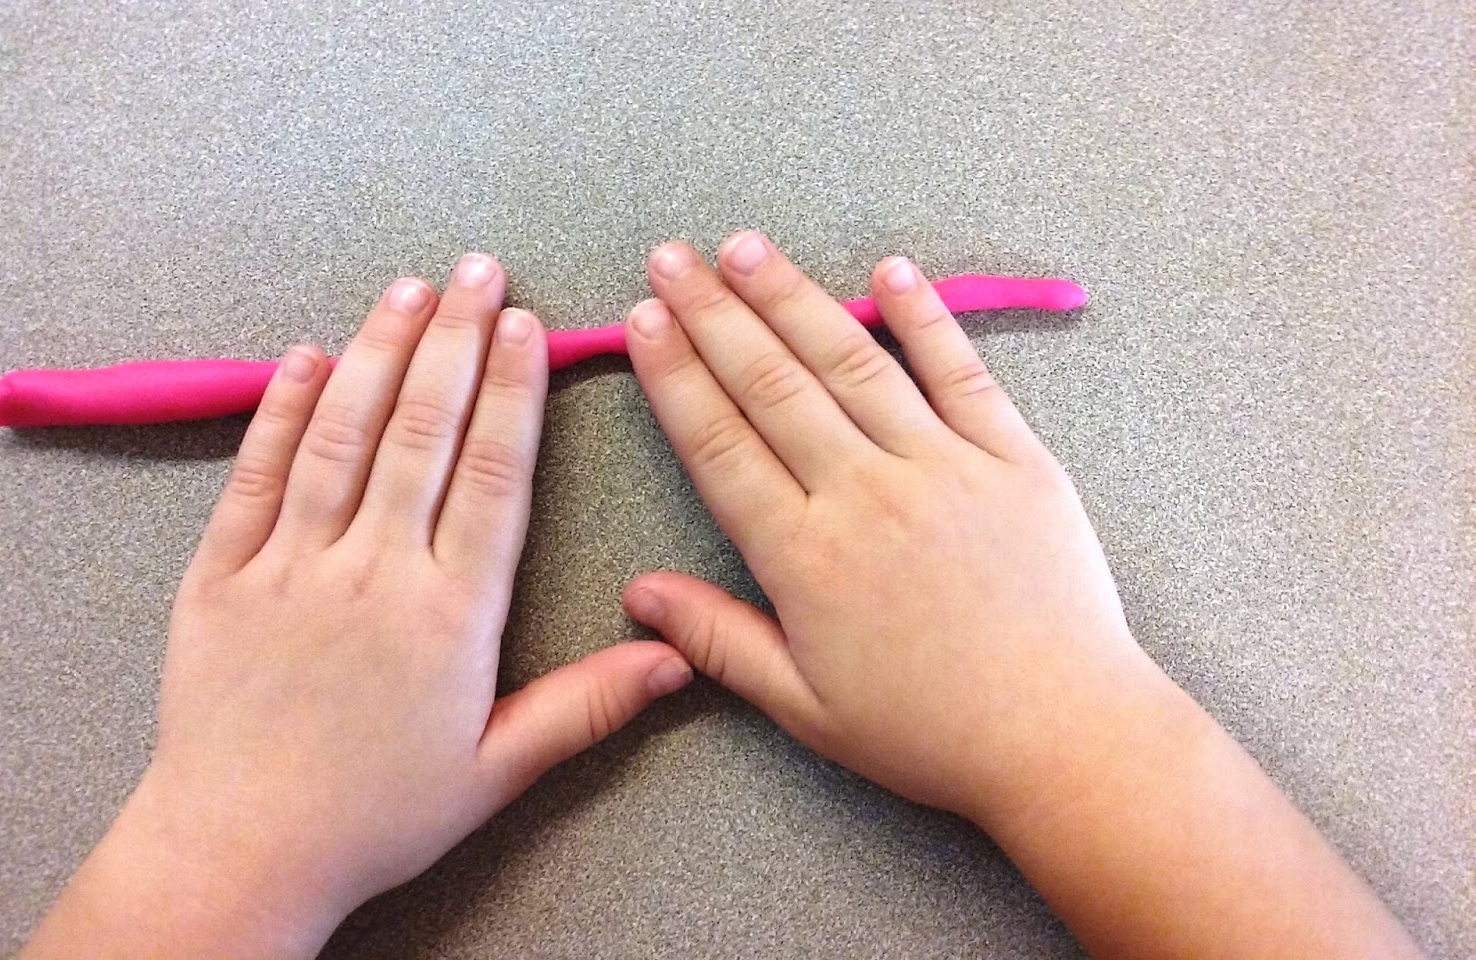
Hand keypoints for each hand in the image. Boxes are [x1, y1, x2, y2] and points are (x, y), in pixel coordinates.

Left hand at [23, 255, 690, 958]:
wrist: (241, 851)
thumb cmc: (377, 817)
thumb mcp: (497, 771)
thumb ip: (587, 705)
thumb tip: (678, 657)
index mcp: (450, 615)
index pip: (492, 476)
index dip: (512, 392)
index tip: (526, 326)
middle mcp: (373, 572)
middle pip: (422, 431)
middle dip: (454, 339)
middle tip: (477, 269)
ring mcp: (291, 566)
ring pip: (342, 435)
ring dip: (379, 352)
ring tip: (408, 286)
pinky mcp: (221, 575)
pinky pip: (255, 476)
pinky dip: (281, 410)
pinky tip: (308, 356)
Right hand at [620, 233, 1161, 824]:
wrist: (1064, 737)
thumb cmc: (930, 732)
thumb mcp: (806, 707)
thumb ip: (719, 641)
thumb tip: (637, 594)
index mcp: (806, 557)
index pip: (720, 444)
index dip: (676, 375)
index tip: (642, 320)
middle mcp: (866, 494)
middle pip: (773, 385)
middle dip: (714, 314)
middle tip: (671, 257)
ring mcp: (944, 467)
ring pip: (853, 363)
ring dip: (794, 298)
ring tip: (746, 248)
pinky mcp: (1014, 458)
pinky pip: (962, 373)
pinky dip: (926, 317)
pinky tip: (890, 270)